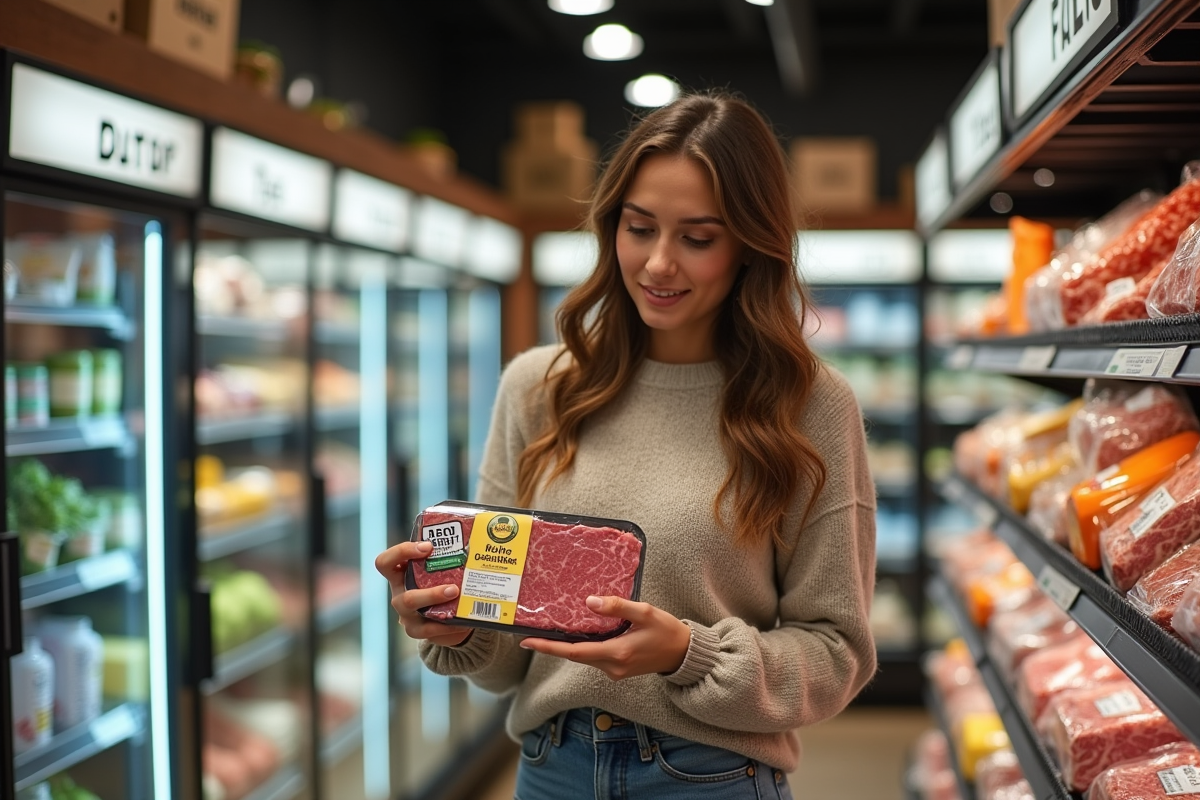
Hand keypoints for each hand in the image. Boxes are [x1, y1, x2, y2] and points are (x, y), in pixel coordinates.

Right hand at [374, 541, 473, 646]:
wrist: (443, 615)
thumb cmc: (440, 583)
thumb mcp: (437, 569)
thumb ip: (445, 556)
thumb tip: (474, 535)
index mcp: (400, 575)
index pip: (385, 562)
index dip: (402, 553)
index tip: (427, 547)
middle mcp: (399, 594)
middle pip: (405, 597)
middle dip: (431, 593)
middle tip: (454, 588)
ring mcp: (407, 615)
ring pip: (415, 614)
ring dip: (437, 605)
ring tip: (458, 598)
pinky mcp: (417, 630)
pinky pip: (430, 631)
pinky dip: (449, 626)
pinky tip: (465, 622)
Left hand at [518, 596, 690, 680]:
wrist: (683, 654)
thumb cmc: (667, 631)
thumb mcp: (644, 612)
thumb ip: (617, 607)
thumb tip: (590, 602)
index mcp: (616, 653)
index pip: (573, 652)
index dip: (548, 647)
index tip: (527, 641)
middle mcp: (612, 667)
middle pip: (574, 656)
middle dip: (552, 646)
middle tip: (530, 633)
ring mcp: (614, 671)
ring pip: (583, 657)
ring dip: (566, 646)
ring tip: (548, 632)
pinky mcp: (618, 669)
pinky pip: (593, 657)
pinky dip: (581, 647)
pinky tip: (575, 635)